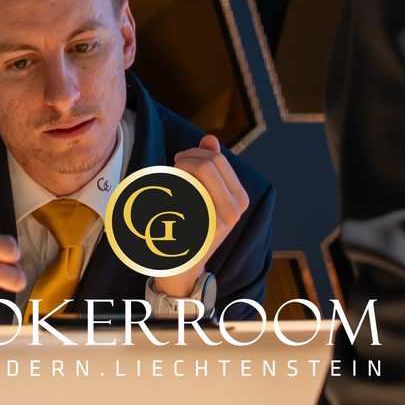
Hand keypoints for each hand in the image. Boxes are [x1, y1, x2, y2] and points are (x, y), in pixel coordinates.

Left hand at [152, 135, 247, 298]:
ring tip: (169, 183)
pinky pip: (180, 195)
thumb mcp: (210, 195)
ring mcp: (218, 220)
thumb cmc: (194, 226)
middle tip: (172, 169)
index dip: (195, 154)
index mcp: (241, 198)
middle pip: (207, 163)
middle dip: (185, 159)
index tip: (180, 162)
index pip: (217, 159)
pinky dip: (168, 191)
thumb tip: (210, 139)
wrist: (184, 266)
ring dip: (176, 174)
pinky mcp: (198, 228)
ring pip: (194, 176)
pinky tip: (164, 200)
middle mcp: (235, 210)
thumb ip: (212, 165)